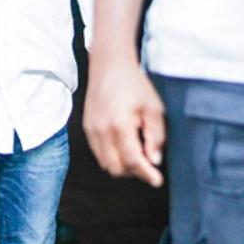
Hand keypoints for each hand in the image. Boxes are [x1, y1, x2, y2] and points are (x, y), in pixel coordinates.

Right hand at [83, 60, 164, 186]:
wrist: (109, 63)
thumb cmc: (133, 82)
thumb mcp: (153, 107)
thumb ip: (155, 136)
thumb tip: (154, 160)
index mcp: (119, 124)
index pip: (132, 161)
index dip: (146, 174)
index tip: (157, 179)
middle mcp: (101, 129)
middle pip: (116, 168)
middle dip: (134, 171)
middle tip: (148, 163)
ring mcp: (91, 128)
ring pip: (106, 163)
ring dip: (122, 164)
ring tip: (136, 150)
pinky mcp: (87, 126)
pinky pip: (98, 152)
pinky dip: (111, 155)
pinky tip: (123, 143)